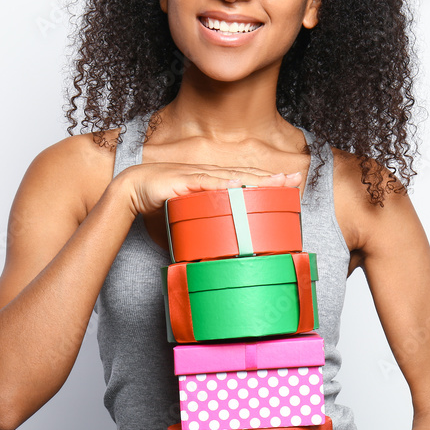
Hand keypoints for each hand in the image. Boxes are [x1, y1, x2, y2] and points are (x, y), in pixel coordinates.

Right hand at [114, 162, 301, 216]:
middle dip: (273, 178)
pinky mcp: (185, 181)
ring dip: (256, 179)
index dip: (268, 182)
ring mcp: (199, 178)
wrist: (133, 189)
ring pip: (234, 178)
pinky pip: (207, 183)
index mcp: (214, 184)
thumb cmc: (159, 203)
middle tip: (296, 178)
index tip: (290, 183)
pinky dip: (224, 184)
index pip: (246, 182)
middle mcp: (211, 177)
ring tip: (277, 180)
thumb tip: (211, 253)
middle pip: (248, 177)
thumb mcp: (187, 219)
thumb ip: (202, 231)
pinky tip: (240, 184)